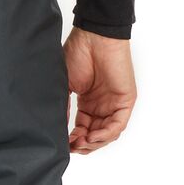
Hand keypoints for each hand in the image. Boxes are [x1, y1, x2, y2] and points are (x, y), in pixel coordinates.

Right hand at [63, 27, 136, 153]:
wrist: (93, 37)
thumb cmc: (77, 54)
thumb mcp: (65, 85)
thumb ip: (63, 107)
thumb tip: (58, 128)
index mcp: (88, 102)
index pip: (83, 128)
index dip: (74, 139)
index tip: (63, 143)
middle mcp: (102, 105)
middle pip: (96, 135)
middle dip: (84, 145)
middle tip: (72, 146)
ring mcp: (114, 103)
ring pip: (108, 133)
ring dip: (94, 142)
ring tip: (80, 143)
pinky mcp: (125, 101)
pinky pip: (117, 124)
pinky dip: (105, 134)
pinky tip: (92, 136)